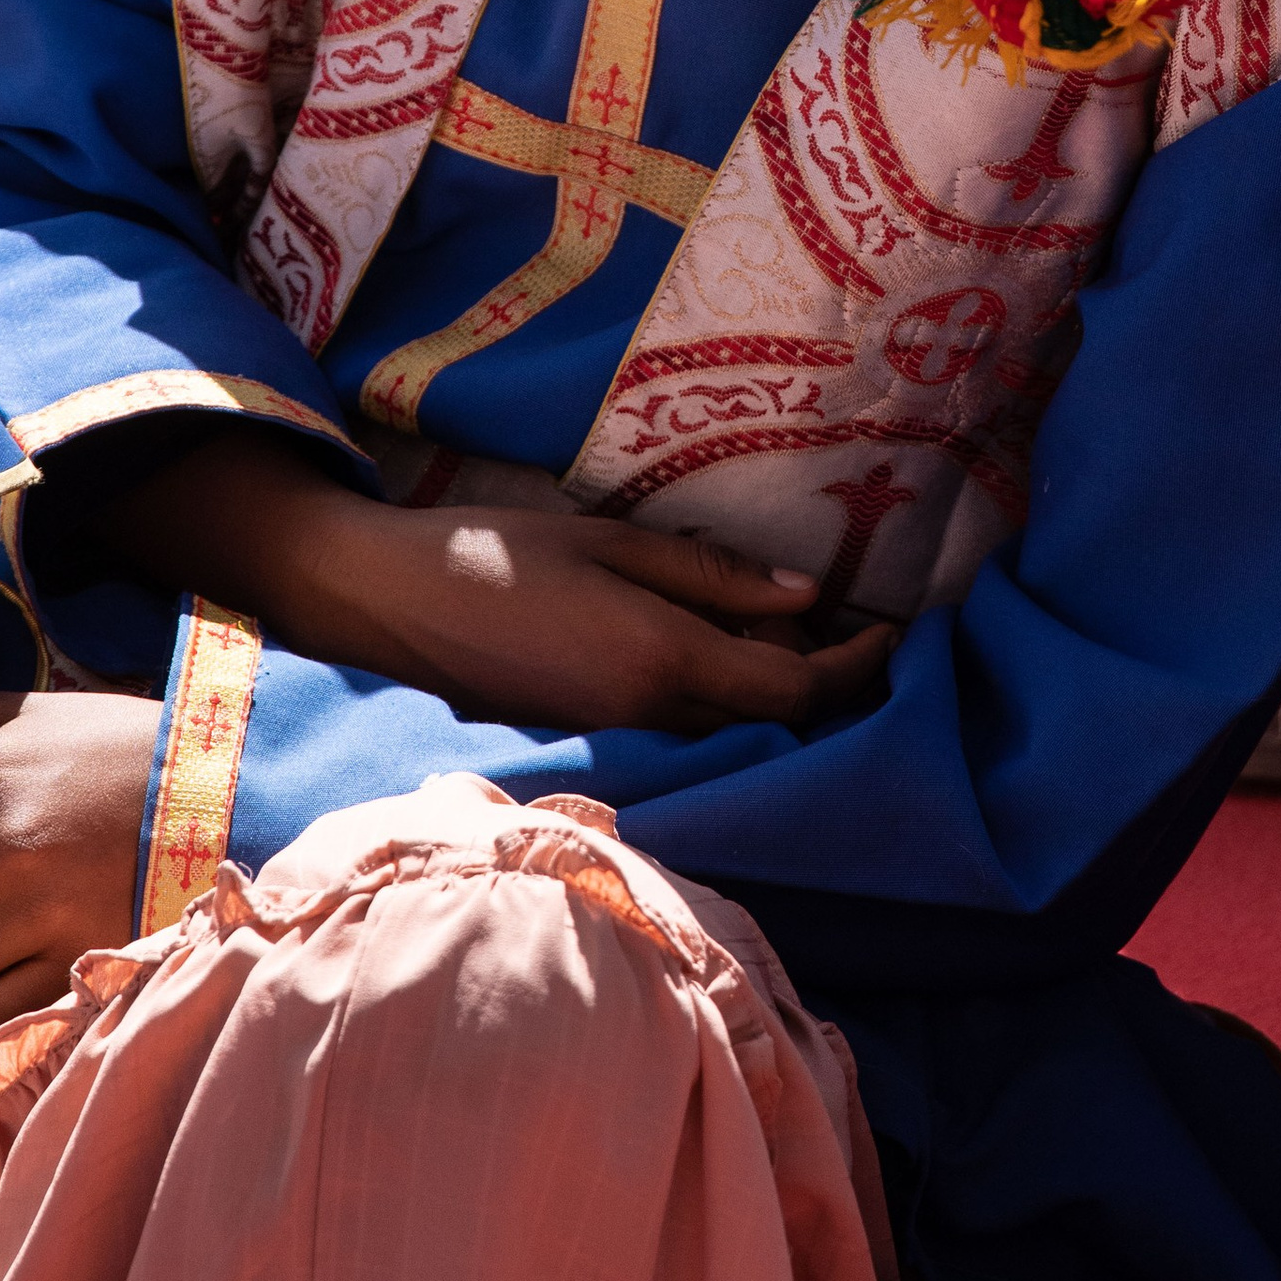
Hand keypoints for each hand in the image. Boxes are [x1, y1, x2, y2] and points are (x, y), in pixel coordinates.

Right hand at [317, 497, 899, 735]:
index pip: (793, 691)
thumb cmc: (496, 553)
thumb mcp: (613, 544)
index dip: (854, 669)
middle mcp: (647, 716)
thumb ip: (711, 576)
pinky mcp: (585, 735)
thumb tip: (807, 594)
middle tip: (851, 620)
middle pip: (767, 719)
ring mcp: (613, 736)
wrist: (386, 602)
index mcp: (661, 662)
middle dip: (822, 678)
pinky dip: (716, 692)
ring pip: (723, 726)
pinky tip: (713, 641)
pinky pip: (678, 724)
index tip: (894, 632)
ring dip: (768, 687)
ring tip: (787, 622)